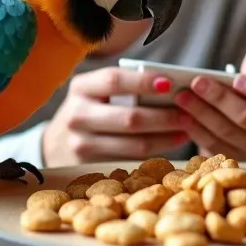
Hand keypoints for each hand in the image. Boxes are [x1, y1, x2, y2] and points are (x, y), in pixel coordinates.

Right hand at [42, 66, 190, 165]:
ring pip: (133, 143)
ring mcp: (81, 142)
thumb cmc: (90, 109)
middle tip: (188, 113)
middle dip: (163, 116)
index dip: (143, 82)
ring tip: (186, 129)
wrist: (57, 144)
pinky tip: (171, 142)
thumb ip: (124, 88)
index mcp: (81, 87)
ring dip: (165, 136)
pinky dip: (155, 150)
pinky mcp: (89, 165)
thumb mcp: (96, 93)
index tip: (169, 83)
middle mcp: (77, 114)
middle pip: (128, 117)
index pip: (114, 80)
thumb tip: (169, 86)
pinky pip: (130, 159)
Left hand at [174, 47, 245, 161]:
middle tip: (197, 83)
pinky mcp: (235, 162)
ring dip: (202, 112)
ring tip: (182, 97)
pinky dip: (196, 130)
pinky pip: (214, 146)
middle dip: (220, 98)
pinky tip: (182, 116)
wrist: (232, 115)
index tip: (236, 79)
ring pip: (227, 132)